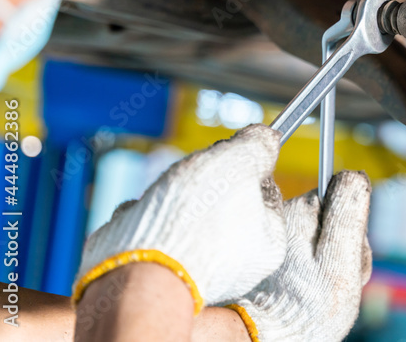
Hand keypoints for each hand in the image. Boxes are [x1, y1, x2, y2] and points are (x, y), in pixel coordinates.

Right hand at [74, 124, 287, 312]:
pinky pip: (154, 227)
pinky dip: (144, 217)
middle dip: (202, 180)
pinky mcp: (159, 267)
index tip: (229, 156)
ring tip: (164, 201)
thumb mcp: (242, 162)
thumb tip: (266, 138)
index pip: (264, 189)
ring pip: (185, 210)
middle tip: (194, 178)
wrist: (137, 268)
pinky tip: (142, 220)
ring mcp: (197, 267)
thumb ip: (259, 145)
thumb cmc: (198, 217)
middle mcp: (237, 261)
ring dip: (169, 196)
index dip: (245, 164)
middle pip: (223, 198)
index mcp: (267, 242)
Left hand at [226, 171, 372, 341]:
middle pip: (331, 216)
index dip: (353, 224)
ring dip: (329, 259)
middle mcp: (284, 216)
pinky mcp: (272, 256)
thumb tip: (353, 174)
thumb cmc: (309, 303)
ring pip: (318, 236)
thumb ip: (349, 212)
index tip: (348, 253)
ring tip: (321, 287)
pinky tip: (309, 291)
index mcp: (302, 209)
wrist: (266, 338)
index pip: (342, 196)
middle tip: (335, 275)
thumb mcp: (340, 258)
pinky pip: (304, 253)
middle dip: (342, 243)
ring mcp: (277, 237)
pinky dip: (313, 270)